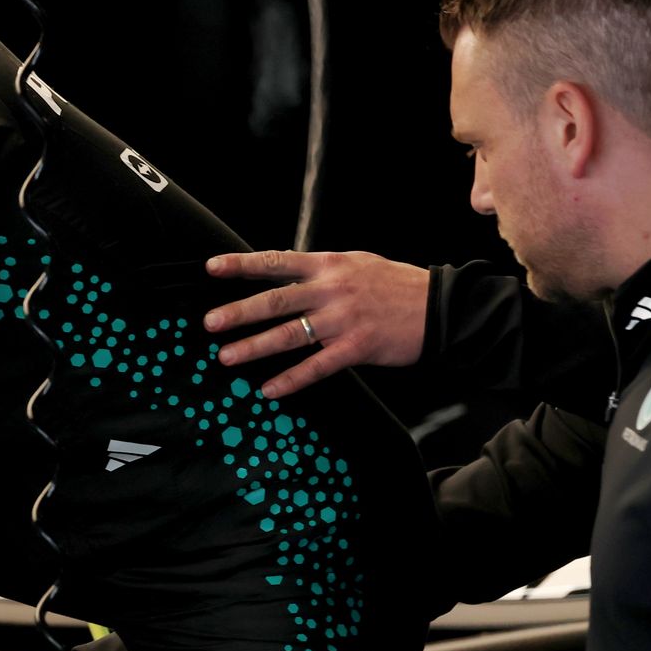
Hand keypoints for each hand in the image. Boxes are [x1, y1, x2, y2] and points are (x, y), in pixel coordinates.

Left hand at [202, 251, 429, 397]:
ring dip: (255, 347)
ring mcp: (343, 319)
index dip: (242, 264)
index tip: (211, 267)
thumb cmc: (395, 285)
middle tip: (210, 323)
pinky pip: (317, 367)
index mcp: (328, 265)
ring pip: (290, 334)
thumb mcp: (356, 263)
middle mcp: (332, 290)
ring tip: (228, 357)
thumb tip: (283, 273)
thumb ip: (320, 270)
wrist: (441, 306)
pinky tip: (270, 389)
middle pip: (276, 300)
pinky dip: (291, 379)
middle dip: (239, 312)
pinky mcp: (357, 347)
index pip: (276, 261)